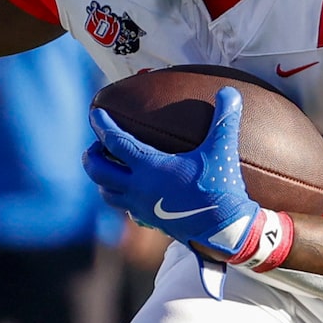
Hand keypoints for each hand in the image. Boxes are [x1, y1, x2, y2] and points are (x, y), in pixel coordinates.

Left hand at [85, 88, 263, 256]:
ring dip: (102, 178)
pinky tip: (130, 190)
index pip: (114, 142)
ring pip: (106, 193)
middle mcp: (138, 188)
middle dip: (92, 156)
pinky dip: (119, 195)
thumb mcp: (222, 150)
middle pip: (98, 171)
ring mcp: (141, 207)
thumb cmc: (220, 188)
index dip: (102, 125)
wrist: (224, 230)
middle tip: (95, 145)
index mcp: (150, 167)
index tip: (95, 113)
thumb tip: (230, 91)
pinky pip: (123, 207)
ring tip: (107, 167)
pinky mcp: (149, 220)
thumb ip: (224, 119)